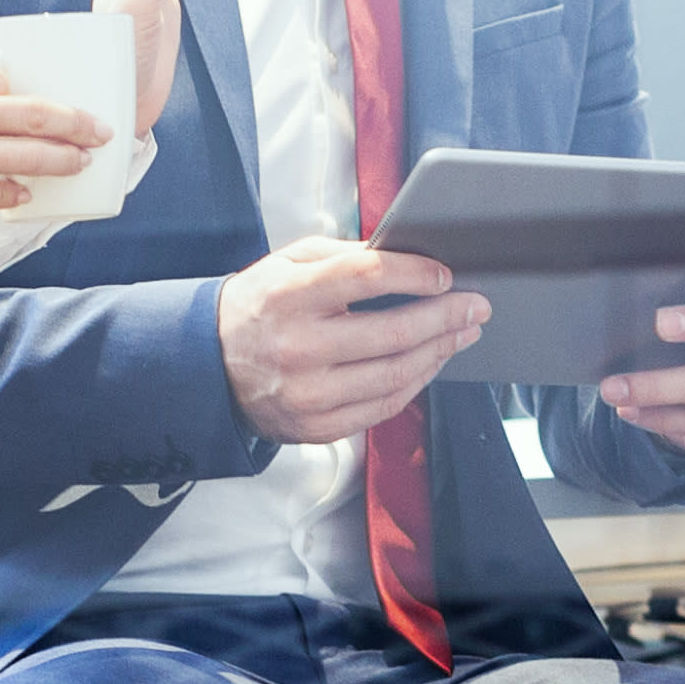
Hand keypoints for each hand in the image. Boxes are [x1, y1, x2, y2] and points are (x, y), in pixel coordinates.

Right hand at [0, 54, 107, 227]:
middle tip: (100, 130)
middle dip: (74, 122)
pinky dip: (14, 195)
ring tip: (81, 162)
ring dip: (61, 159)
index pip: (3, 77)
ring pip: (25, 154)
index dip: (33, 93)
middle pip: (31, 112)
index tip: (56, 104)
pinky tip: (25, 196)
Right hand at [221, 234, 488, 445]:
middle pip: (394, 332)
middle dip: (446, 317)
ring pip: (396, 373)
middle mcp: (298, 347)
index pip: (367, 277)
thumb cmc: (256, 307)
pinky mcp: (316, 426)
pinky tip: (431, 362)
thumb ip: (342, 257)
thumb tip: (405, 257)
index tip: (445, 275)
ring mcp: (308, 393)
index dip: (415, 274)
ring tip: (463, 333)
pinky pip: (383, 406)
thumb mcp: (285, 263)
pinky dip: (416, 382)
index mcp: (288, 296)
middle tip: (476, 306)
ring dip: (440, 351)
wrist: (208, 367)